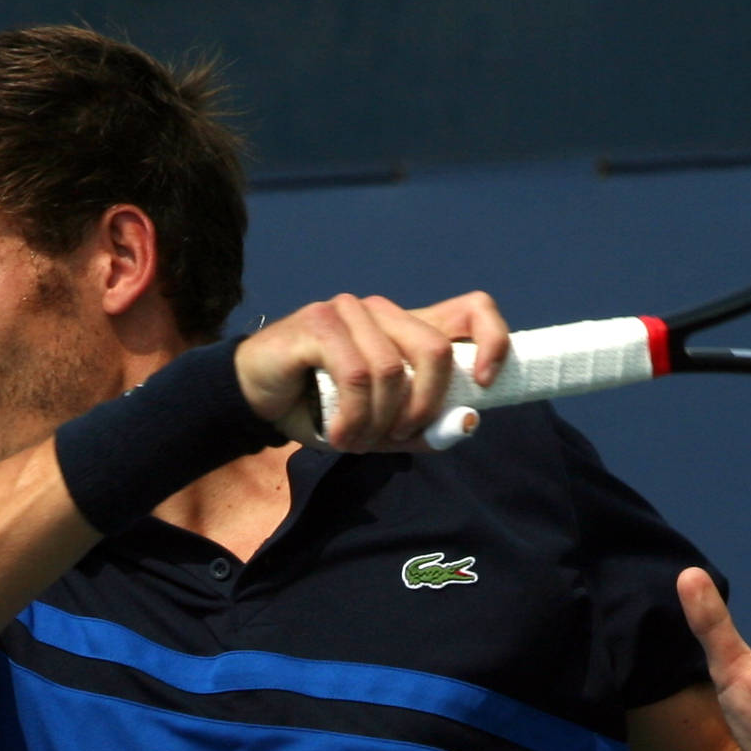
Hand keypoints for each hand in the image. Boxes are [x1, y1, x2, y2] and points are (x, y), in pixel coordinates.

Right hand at [232, 291, 509, 449]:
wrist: (257, 399)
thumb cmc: (321, 409)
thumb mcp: (381, 429)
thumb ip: (423, 429)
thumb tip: (466, 424)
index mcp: (408, 328)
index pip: (472, 309)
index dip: (492, 340)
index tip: (483, 384)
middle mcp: (384, 311)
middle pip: (435, 350)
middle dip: (423, 409)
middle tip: (398, 439)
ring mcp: (351, 311)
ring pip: (392, 370)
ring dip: (377, 423)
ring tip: (355, 441)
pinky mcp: (320, 322)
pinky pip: (356, 375)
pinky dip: (352, 418)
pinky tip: (338, 434)